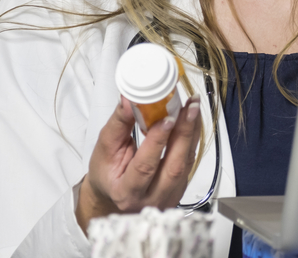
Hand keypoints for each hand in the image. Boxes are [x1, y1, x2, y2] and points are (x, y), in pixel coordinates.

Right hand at [75, 95, 201, 231]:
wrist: (114, 196)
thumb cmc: (107, 174)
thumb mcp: (104, 150)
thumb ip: (118, 124)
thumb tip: (129, 100)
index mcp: (126, 193)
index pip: (145, 166)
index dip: (157, 141)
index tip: (167, 117)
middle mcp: (152, 198)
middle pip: (174, 166)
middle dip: (184, 133)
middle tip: (189, 106)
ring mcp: (170, 195)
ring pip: (187, 162)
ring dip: (192, 131)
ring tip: (193, 106)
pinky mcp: (181, 186)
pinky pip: (190, 160)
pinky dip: (192, 137)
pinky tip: (192, 119)